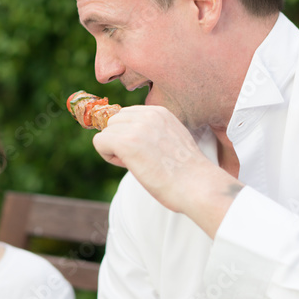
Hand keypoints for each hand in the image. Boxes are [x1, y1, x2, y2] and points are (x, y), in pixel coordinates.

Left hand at [92, 105, 241, 235]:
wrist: (198, 186)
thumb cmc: (188, 173)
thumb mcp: (172, 140)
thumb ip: (153, 132)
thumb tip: (130, 138)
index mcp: (160, 112)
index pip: (127, 115)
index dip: (130, 135)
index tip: (146, 151)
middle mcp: (148, 114)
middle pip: (114, 121)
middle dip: (120, 140)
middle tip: (140, 160)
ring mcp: (137, 127)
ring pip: (106, 132)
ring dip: (115, 150)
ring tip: (138, 164)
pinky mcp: (126, 143)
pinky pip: (99, 142)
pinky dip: (108, 156)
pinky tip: (128, 166)